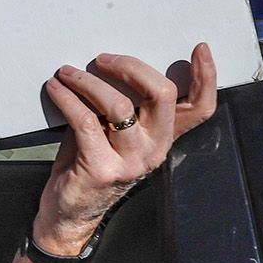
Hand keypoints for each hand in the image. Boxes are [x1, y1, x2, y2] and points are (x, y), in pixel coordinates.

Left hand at [32, 43, 216, 254]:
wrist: (69, 213)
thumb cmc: (90, 164)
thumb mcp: (115, 132)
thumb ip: (126, 105)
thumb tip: (110, 62)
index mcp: (164, 137)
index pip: (200, 108)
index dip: (207, 77)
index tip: (199, 49)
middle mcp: (155, 149)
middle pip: (162, 95)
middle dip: (131, 67)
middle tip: (102, 59)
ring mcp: (131, 162)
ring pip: (119, 105)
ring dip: (88, 82)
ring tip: (67, 73)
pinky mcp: (102, 169)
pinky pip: (85, 121)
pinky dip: (67, 99)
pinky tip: (55, 88)